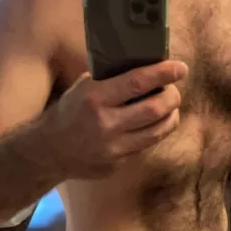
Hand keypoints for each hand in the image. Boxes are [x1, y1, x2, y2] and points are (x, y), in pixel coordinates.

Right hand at [47, 60, 187, 179]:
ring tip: (170, 109)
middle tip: (174, 91)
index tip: (180, 69)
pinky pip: (145, 147)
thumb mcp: (83, 88)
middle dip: (172, 98)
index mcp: (95, 98)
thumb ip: (110, 80)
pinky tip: (152, 125)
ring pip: (157, 132)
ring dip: (170, 118)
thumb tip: (144, 66)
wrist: (50, 151)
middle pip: (154, 109)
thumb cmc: (69, 112)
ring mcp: (114, 148)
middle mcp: (106, 124)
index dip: (163, 74)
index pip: (137, 83)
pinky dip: (153, 133)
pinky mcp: (118, 164)